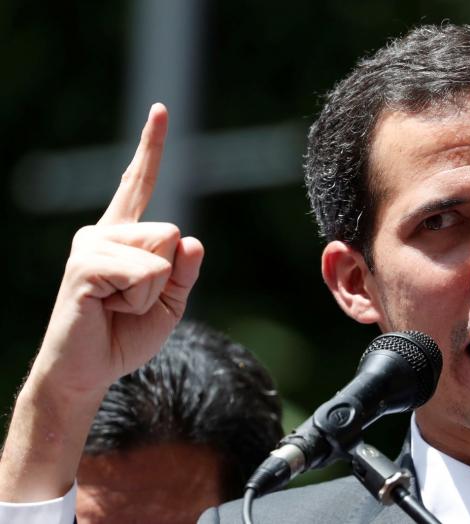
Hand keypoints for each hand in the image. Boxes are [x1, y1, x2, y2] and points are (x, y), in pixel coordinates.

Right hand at [0, 103, 203, 501]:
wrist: (89, 372)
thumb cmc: (125, 335)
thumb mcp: (171, 302)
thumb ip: (185, 270)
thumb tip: (193, 239)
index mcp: (124, 236)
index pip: (139, 183)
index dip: (150, 147)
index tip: (160, 109)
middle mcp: (104, 231)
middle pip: (172, 233)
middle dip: (167, 277)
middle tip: (131, 301)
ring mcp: (91, 245)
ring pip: (162, 254)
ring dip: (154, 293)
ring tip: (118, 306)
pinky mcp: (85, 266)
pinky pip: (146, 275)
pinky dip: (143, 301)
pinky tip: (110, 309)